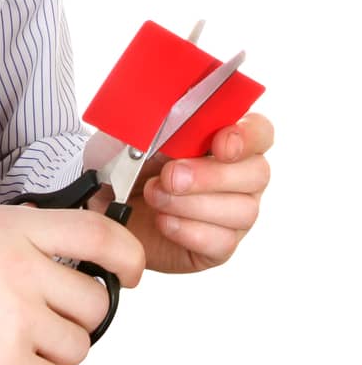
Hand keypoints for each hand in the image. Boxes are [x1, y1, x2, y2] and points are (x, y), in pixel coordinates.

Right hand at [0, 201, 145, 364]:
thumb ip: (25, 244)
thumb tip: (85, 255)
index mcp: (9, 229)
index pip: (95, 233)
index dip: (126, 256)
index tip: (129, 274)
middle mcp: (16, 265)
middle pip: (94, 303)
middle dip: (71, 326)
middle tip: (28, 332)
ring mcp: (13, 315)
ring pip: (78, 348)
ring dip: (49, 361)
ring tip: (3, 354)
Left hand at [110, 111, 273, 274]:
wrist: (104, 210)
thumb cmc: (125, 168)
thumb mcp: (134, 139)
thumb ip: (157, 125)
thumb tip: (164, 117)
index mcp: (225, 140)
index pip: (260, 131)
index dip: (248, 136)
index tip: (220, 144)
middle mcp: (239, 177)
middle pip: (258, 173)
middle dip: (211, 175)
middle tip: (171, 176)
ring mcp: (234, 214)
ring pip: (244, 211)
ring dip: (193, 204)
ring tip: (155, 197)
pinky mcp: (219, 247)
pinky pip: (222, 242)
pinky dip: (189, 231)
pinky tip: (163, 221)